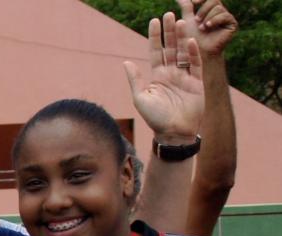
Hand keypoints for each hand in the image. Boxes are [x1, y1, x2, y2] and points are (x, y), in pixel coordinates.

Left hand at [123, 14, 203, 138]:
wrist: (173, 133)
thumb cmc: (154, 118)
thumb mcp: (140, 97)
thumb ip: (135, 79)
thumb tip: (126, 62)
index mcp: (157, 76)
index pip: (156, 52)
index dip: (155, 37)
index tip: (154, 21)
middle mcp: (171, 74)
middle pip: (170, 48)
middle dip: (169, 32)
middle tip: (169, 14)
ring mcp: (185, 77)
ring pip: (183, 53)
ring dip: (181, 38)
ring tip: (180, 22)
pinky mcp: (196, 83)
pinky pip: (195, 65)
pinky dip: (192, 53)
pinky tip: (189, 41)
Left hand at [177, 0, 236, 56]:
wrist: (198, 51)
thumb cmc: (191, 37)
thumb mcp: (187, 19)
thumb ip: (186, 7)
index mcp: (210, 10)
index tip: (194, 2)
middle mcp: (220, 12)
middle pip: (214, 1)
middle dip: (203, 10)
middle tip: (196, 20)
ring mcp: (227, 18)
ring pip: (218, 8)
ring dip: (207, 18)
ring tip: (202, 28)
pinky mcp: (233, 25)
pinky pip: (225, 15)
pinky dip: (214, 20)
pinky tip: (208, 27)